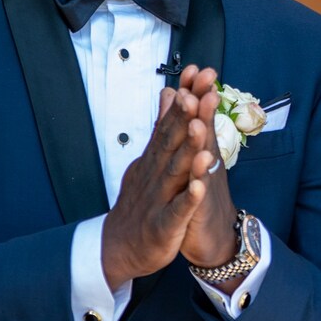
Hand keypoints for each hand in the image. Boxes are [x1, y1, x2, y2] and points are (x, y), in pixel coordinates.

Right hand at [100, 65, 228, 288]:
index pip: (170, 123)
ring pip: (175, 171)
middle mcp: (155, 173)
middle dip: (187, 115)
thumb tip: (169, 92)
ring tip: (200, 128)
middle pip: (171, 141)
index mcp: (154, 158)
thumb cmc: (141, 202)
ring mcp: (158, 198)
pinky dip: (188, 198)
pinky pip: (178, 210)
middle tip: (200, 90)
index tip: (196, 74)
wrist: (120, 247)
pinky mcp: (164, 225)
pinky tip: (200, 186)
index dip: (184, 99)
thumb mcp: (150, 159)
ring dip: (187, 150)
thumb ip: (162, 126)